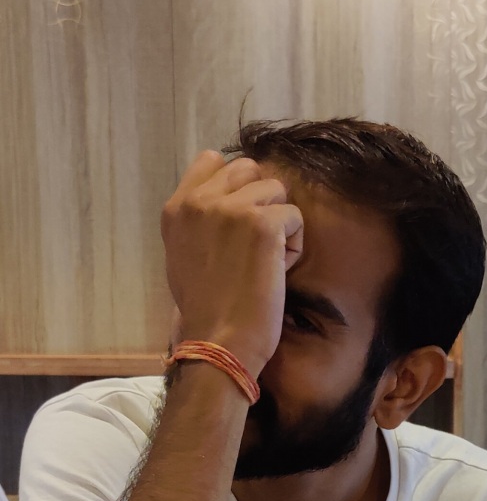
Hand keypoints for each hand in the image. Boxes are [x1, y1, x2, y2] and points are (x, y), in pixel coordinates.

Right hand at [161, 151, 303, 378]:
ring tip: (266, 259)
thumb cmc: (205, 308)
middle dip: (261, 200)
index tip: (238, 218)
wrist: (218, 340)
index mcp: (177, 208)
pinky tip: (276, 270)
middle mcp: (200, 201)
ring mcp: (231, 209)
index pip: (211, 160)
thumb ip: (199, 220)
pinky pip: (295, 216)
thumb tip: (225, 200)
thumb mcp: (183, 254)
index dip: (235, 184)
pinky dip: (294, 245)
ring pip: (276, 190)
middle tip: (256, 242)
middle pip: (249, 169)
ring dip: (280, 222)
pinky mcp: (263, 223)